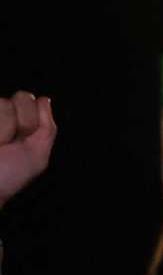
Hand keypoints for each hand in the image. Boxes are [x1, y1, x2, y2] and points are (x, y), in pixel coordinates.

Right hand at [0, 92, 56, 207]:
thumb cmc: (7, 176)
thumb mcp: (36, 156)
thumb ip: (46, 128)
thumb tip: (44, 99)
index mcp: (13, 119)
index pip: (28, 99)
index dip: (31, 122)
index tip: (23, 140)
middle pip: (21, 98)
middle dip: (23, 124)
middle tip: (9, 145)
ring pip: (3, 104)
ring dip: (4, 131)